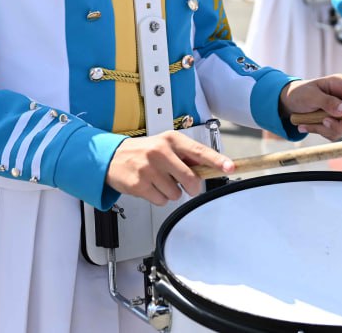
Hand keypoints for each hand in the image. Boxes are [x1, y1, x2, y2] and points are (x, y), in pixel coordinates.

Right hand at [105, 131, 232, 205]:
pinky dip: (157, 198)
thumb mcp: (165, 146)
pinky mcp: (139, 184)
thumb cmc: (143, 152)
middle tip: (183, 184)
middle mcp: (160, 152)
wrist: (112, 157)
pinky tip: (149, 186)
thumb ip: (186, 156)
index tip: (229, 167)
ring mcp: (148, 169)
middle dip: (191, 187)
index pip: (199, 152)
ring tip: (158, 181)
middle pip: (190, 179)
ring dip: (170, 192)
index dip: (216, 161)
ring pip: (176, 194)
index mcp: (170, 140)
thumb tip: (210, 168)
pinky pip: (161, 201)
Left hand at [279, 74, 341, 139]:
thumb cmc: (300, 93)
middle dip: (340, 124)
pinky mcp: (338, 122)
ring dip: (326, 129)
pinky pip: (336, 134)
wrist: (289, 103)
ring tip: (308, 121)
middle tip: (324, 122)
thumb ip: (327, 102)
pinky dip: (321, 132)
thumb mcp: (311, 95)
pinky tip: (308, 124)